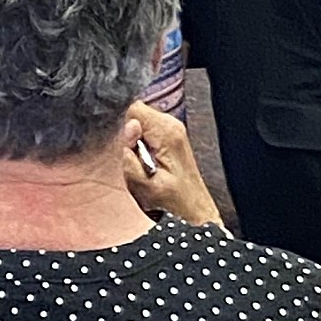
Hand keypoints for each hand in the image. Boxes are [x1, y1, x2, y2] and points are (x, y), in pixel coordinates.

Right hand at [121, 102, 224, 227]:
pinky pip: (148, 130)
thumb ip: (131, 157)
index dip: (126, 129)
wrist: (193, 211)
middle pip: (137, 114)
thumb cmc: (172, 203)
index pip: (134, 109)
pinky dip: (143, 145)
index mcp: (168, 133)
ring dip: (136, 142)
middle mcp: (173, 126)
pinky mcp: (172, 136)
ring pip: (142, 122)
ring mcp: (174, 130)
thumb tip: (130, 127)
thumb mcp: (143, 186)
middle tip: (139, 161)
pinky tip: (150, 164)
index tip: (131, 149)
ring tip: (146, 165)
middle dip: (130, 136)